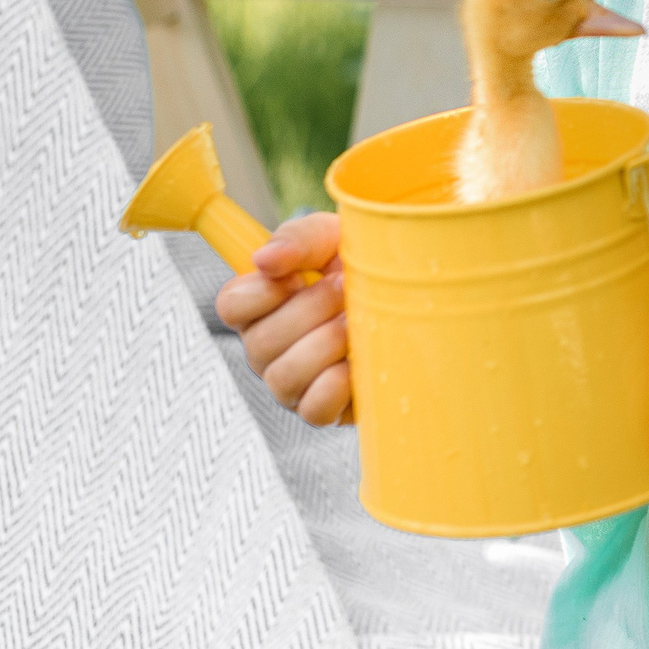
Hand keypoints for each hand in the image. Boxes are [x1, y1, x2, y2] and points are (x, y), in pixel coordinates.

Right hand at [214, 211, 350, 426]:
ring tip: (355, 323)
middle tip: (346, 289)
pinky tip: (358, 361)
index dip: (260, 293)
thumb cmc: (364, 264)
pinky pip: (314, 410)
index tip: (297, 277)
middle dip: (310, 310)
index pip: (230, 305)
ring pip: (284, 377)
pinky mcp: (325, 410)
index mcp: (263, 304)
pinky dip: (339, 385)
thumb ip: (298, 239)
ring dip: (326, 344)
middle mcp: (269, 348)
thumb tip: (265, 261)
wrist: (417, 298)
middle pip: (259, 342)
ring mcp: (294, 384)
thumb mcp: (334, 237)